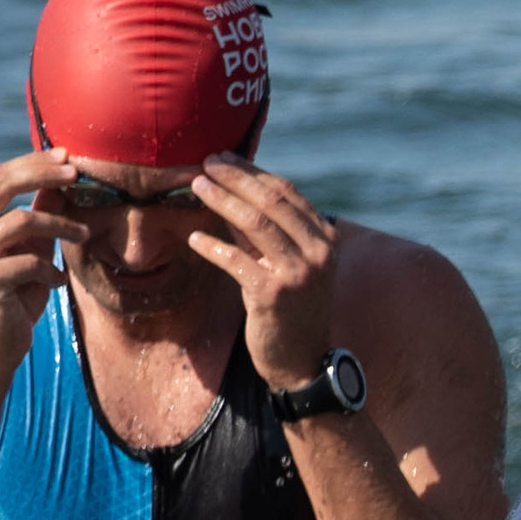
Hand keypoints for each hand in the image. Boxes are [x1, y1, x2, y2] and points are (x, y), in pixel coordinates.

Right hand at [0, 155, 83, 382]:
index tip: (67, 157)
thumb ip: (38, 220)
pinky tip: (57, 284)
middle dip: (42, 172)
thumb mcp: (29, 253)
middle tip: (76, 174)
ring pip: (21, 220)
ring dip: (61, 225)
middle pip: (1, 184)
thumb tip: (60, 184)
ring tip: (85, 234)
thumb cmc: (12, 304)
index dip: (32, 162)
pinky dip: (51, 271)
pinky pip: (29, 262)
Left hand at [187, 158, 342, 392]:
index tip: (226, 158)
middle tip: (206, 163)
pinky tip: (194, 238)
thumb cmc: (293, 310)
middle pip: (271, 201)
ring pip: (255, 223)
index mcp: (325, 238)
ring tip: (196, 186)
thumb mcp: (288, 265)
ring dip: (222, 200)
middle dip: (235, 178)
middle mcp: (318, 251)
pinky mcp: (274, 294)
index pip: (286, 193)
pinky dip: (213, 247)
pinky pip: (237, 261)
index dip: (253, 172)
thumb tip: (232, 198)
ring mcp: (299, 272)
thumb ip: (267, 234)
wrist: (303, 360)